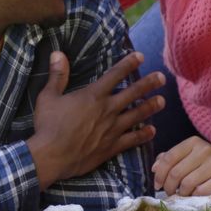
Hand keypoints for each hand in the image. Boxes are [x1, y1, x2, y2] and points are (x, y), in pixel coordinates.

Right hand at [27, 51, 164, 189]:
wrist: (52, 156)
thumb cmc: (48, 125)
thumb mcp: (48, 97)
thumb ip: (57, 75)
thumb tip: (58, 54)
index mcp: (93, 95)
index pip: (115, 75)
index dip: (128, 63)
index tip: (140, 56)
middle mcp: (107, 110)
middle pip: (133, 93)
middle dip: (149, 84)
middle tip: (162, 78)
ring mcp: (112, 129)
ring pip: (137, 115)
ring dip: (151, 107)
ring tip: (162, 101)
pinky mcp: (112, 147)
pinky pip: (133, 139)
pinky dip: (144, 135)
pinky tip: (152, 131)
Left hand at [151, 136, 210, 195]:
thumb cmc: (207, 163)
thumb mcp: (190, 156)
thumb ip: (171, 159)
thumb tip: (154, 168)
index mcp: (193, 143)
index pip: (168, 158)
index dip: (159, 174)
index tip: (157, 185)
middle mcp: (204, 150)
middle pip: (176, 173)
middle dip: (168, 186)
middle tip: (168, 192)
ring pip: (186, 183)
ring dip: (181, 193)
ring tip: (182, 193)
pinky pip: (200, 191)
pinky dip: (193, 196)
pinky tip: (194, 195)